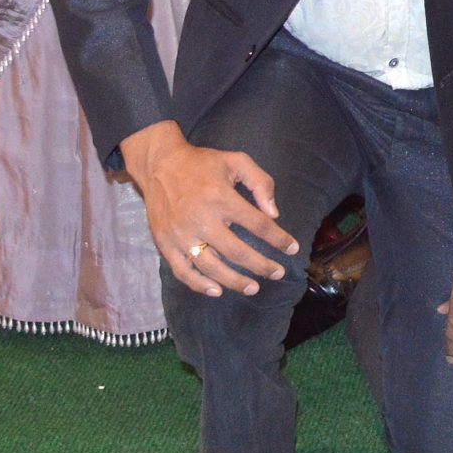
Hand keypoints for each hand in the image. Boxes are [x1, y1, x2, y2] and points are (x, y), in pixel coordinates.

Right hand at [120, 120, 296, 298]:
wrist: (160, 164)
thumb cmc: (202, 163)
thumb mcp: (236, 161)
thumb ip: (260, 183)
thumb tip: (274, 214)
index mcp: (221, 198)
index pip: (258, 225)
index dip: (278, 238)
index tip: (292, 249)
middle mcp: (202, 219)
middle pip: (237, 251)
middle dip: (261, 265)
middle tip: (277, 273)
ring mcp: (181, 234)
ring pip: (212, 266)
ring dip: (234, 281)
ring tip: (253, 288)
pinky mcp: (165, 243)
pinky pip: (183, 271)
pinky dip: (199, 285)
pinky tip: (217, 291)